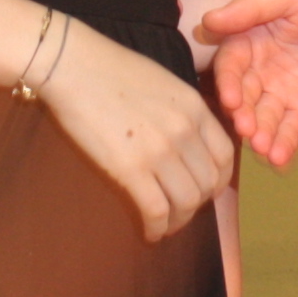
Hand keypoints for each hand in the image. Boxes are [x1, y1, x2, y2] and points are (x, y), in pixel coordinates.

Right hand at [31, 31, 233, 242]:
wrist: (73, 65)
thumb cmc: (110, 69)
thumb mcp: (164, 83)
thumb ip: (182, 112)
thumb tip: (188, 143)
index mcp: (195, 107)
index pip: (224, 156)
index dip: (218, 181)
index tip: (204, 190)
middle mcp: (185, 131)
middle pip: (207, 184)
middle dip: (197, 204)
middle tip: (180, 210)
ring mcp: (160, 150)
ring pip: (186, 202)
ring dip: (178, 220)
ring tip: (165, 225)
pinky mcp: (131, 168)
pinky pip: (156, 210)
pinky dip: (156, 228)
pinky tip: (149, 231)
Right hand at [201, 0, 297, 170]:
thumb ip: (249, 7)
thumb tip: (207, 21)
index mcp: (250, 41)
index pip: (230, 65)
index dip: (227, 82)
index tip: (231, 99)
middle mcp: (261, 71)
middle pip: (244, 97)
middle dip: (243, 114)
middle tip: (247, 128)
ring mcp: (283, 94)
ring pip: (264, 118)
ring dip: (260, 134)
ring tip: (263, 146)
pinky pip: (290, 132)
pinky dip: (283, 145)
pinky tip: (279, 157)